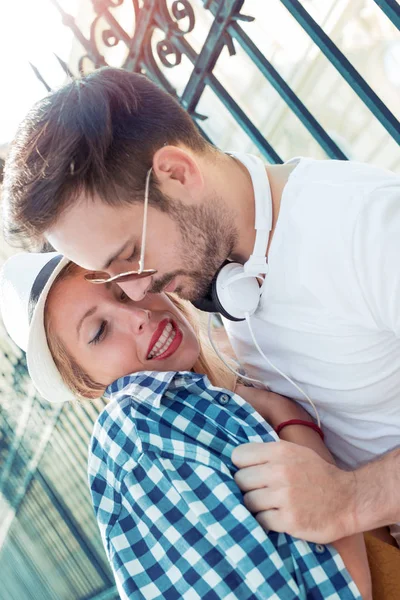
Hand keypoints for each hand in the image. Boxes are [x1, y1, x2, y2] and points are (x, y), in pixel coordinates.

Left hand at [232, 441, 357, 542]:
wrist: (348, 500)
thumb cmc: (317, 475)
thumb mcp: (295, 452)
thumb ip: (268, 452)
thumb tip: (236, 457)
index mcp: (280, 451)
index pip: (239, 455)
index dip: (242, 465)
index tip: (250, 472)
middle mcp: (280, 471)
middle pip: (240, 480)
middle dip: (248, 487)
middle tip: (261, 491)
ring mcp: (285, 496)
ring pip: (248, 502)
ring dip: (256, 506)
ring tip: (270, 505)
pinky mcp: (289, 520)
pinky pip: (261, 520)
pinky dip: (266, 521)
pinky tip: (278, 517)